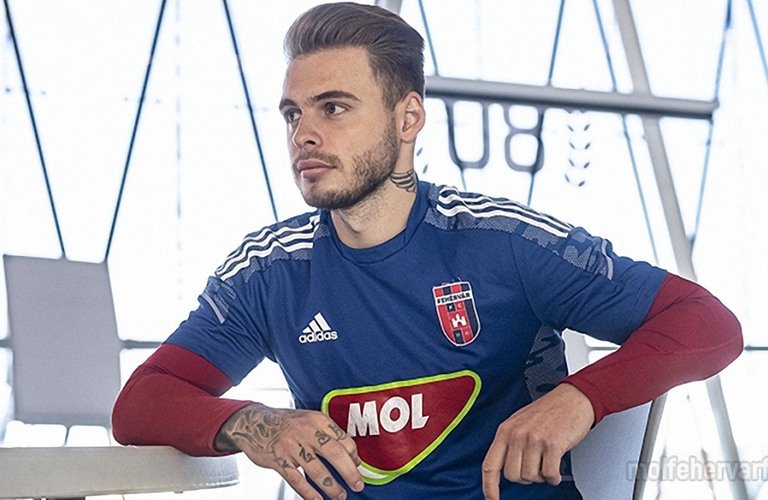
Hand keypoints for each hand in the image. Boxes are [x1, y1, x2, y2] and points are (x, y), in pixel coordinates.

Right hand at [215, 403, 363, 499]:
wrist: (253, 422)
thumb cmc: (284, 422)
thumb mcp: (309, 420)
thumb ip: (329, 434)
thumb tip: (353, 456)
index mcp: (317, 420)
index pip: (343, 439)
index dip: (353, 456)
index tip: (358, 467)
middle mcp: (306, 431)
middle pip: (334, 454)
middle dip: (349, 473)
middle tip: (357, 485)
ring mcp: (291, 446)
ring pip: (317, 470)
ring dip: (332, 487)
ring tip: (340, 496)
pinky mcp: (278, 460)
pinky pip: (296, 479)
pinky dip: (308, 492)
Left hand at [481, 383, 593, 498]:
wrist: (572, 399)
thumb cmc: (548, 410)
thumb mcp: (519, 422)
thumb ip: (510, 443)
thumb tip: (505, 470)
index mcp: (505, 430)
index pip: (490, 465)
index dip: (489, 487)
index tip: (492, 499)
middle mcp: (517, 435)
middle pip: (512, 476)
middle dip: (525, 477)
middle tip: (536, 466)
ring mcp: (534, 440)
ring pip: (531, 477)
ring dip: (541, 475)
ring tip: (547, 460)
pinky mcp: (553, 445)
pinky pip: (549, 475)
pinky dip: (554, 477)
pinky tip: (556, 467)